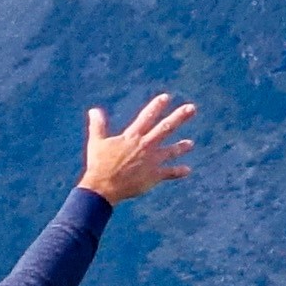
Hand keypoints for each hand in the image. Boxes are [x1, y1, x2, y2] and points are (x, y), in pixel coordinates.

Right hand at [83, 91, 198, 205]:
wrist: (103, 187)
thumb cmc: (98, 164)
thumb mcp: (96, 142)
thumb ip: (98, 125)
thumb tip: (94, 110)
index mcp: (132, 137)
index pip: (147, 117)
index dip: (157, 106)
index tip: (166, 97)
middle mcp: (145, 146)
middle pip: (165, 128)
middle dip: (179, 117)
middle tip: (191, 108)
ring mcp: (152, 161)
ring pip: (171, 151)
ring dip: (181, 146)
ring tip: (191, 144)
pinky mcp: (154, 176)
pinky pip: (169, 173)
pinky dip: (178, 171)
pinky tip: (187, 170)